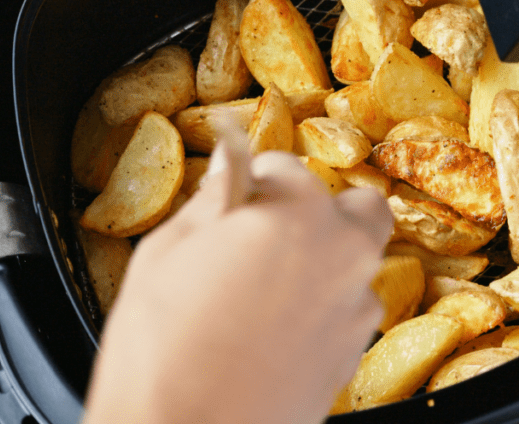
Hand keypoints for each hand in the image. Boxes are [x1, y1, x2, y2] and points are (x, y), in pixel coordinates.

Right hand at [82, 134, 391, 423]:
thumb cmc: (163, 354)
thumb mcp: (165, 254)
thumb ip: (211, 202)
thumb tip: (229, 171)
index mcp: (297, 212)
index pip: (284, 165)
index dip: (252, 179)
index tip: (235, 196)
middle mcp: (342, 253)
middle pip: (355, 208)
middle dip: (318, 210)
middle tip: (268, 233)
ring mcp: (355, 307)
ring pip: (354, 262)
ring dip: (322, 262)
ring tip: (261, 293)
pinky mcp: (355, 353)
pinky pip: (347, 310)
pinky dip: (321, 308)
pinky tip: (272, 330)